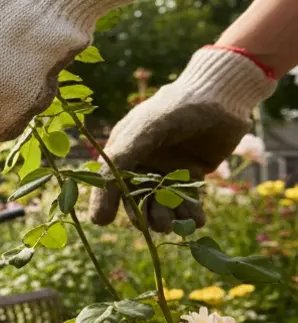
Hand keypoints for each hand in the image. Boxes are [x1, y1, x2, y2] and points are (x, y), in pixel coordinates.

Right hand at [89, 46, 274, 231]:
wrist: (223, 96)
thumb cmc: (177, 107)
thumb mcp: (144, 130)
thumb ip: (121, 159)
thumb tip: (99, 201)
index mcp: (124, 149)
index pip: (108, 181)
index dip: (104, 201)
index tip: (104, 221)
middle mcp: (142, 162)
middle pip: (136, 197)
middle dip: (145, 214)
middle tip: (158, 226)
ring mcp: (167, 169)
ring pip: (163, 202)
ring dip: (170, 217)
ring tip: (181, 225)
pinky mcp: (191, 173)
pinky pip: (188, 199)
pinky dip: (192, 213)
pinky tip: (199, 221)